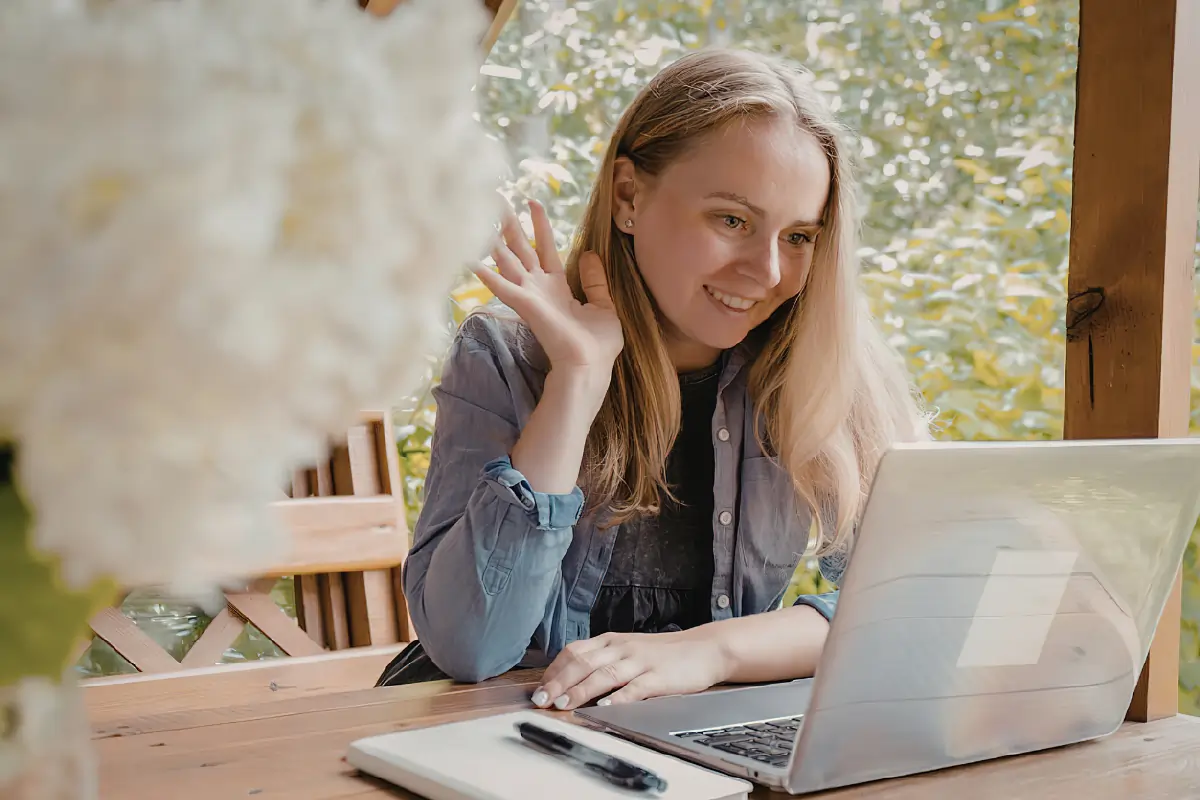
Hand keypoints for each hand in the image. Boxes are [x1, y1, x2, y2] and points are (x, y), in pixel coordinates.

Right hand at [472, 198, 622, 374]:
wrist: (590, 366)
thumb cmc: (598, 344)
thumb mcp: (604, 306)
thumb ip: (595, 281)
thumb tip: (590, 254)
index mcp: (557, 287)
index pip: (546, 249)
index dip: (540, 225)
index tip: (533, 202)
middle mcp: (539, 288)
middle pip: (521, 248)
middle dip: (510, 224)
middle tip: (497, 198)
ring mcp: (529, 295)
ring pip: (507, 259)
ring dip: (492, 238)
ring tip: (479, 217)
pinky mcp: (525, 304)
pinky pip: (501, 285)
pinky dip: (485, 272)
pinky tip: (468, 258)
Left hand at [531, 629, 732, 710]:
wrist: (704, 648)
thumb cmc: (664, 653)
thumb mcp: (628, 649)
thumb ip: (603, 660)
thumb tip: (570, 679)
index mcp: (612, 640)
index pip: (575, 652)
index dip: (554, 670)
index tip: (540, 688)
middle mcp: (622, 648)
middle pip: (584, 662)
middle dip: (559, 682)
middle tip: (542, 700)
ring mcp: (641, 661)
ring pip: (604, 673)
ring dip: (581, 690)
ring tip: (564, 704)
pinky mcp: (659, 677)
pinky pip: (636, 688)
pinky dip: (619, 698)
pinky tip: (606, 707)